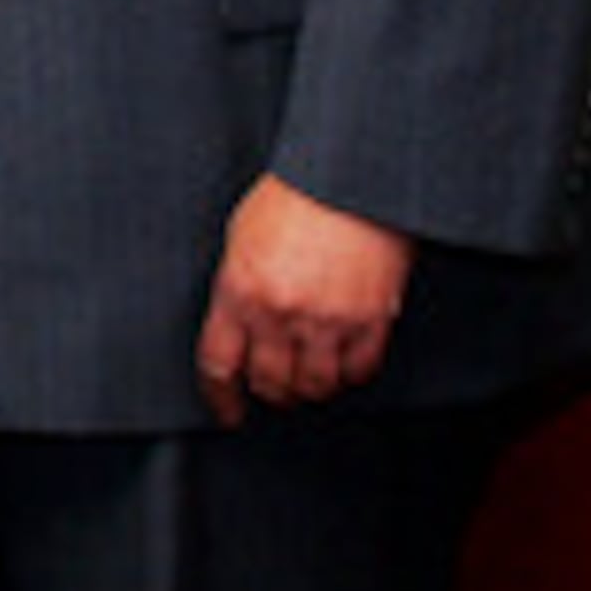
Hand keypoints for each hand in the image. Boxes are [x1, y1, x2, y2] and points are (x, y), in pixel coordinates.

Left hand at [195, 172, 411, 424]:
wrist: (350, 178)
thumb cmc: (293, 197)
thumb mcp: (241, 237)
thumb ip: (236, 287)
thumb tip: (236, 326)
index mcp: (238, 290)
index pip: (219, 364)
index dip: (221, 397)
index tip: (228, 412)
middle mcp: (279, 313)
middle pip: (270, 384)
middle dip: (270, 393)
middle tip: (275, 389)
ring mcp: (327, 320)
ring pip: (315, 386)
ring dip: (311, 388)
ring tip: (310, 376)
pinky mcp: (371, 320)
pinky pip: (359, 371)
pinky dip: (351, 374)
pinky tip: (345, 361)